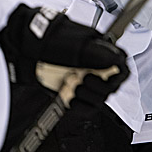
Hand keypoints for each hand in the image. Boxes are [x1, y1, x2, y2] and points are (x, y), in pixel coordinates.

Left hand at [0, 5, 129, 115]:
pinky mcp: (76, 93)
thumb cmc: (52, 42)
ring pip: (100, 99)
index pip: (123, 68)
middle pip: (112, 87)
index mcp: (103, 53)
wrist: (29, 51)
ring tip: (75, 88)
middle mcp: (97, 67)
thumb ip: (99, 54)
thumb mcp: (77, 46)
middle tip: (84, 80)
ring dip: (87, 97)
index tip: (108, 79)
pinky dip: (80, 108)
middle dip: (98, 88)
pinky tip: (71, 100)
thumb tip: (115, 60)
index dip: (118, 76)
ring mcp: (87, 81)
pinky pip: (86, 108)